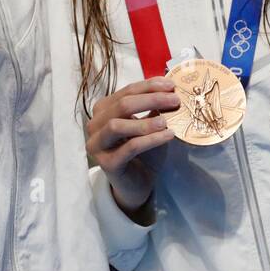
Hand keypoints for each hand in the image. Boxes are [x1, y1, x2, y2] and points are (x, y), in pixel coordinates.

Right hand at [86, 78, 179, 220]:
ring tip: (167, 121)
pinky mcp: (107, 163)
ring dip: (145, 122)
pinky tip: (168, 136)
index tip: (171, 86)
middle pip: (121, 105)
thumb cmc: (143, 152)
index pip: (126, 92)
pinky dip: (151, 139)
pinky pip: (130, 147)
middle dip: (151, 100)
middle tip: (175, 101)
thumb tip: (171, 90)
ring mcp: (97, 145)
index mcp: (103, 110)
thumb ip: (153, 108)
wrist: (137, 184)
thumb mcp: (149, 125)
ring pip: (117, 125)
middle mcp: (95, 125)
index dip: (149, 86)